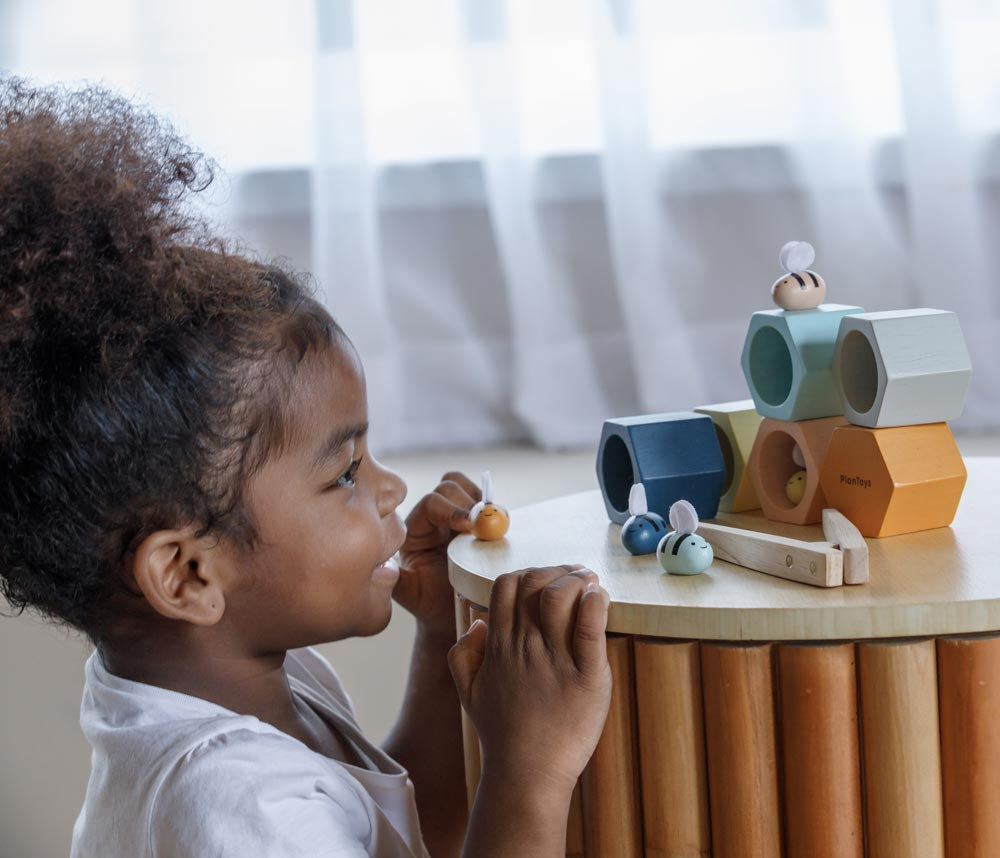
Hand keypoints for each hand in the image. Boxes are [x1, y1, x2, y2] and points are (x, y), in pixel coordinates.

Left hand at [394, 471, 481, 637]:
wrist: (453, 613)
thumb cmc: (430, 604)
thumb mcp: (411, 594)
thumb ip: (397, 579)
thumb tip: (388, 563)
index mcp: (414, 529)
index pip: (430, 502)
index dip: (451, 510)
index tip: (469, 526)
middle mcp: (434, 517)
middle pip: (449, 486)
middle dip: (469, 504)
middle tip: (486, 529)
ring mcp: (458, 516)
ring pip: (468, 488)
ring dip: (484, 503)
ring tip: (493, 528)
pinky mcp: (478, 522)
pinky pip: (487, 501)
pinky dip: (496, 510)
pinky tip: (500, 529)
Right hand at [447, 565, 612, 796]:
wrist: (527, 776)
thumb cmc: (502, 734)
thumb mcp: (469, 691)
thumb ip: (462, 654)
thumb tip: (478, 622)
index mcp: (498, 645)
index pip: (507, 584)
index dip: (529, 572)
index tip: (549, 582)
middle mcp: (524, 646)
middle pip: (534, 582)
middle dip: (557, 570)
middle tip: (578, 576)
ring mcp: (554, 661)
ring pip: (559, 596)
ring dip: (577, 580)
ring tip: (592, 584)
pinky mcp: (586, 677)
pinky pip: (589, 628)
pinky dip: (596, 603)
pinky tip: (600, 597)